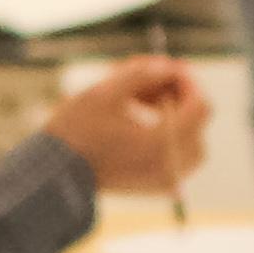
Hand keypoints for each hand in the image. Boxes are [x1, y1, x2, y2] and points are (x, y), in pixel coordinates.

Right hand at [46, 56, 209, 195]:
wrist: (54, 175)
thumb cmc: (75, 132)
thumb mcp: (105, 92)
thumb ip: (142, 73)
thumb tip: (169, 66)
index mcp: (161, 145)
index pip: (199, 106)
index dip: (187, 81)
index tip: (169, 67)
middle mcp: (170, 167)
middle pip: (197, 122)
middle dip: (176, 95)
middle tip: (149, 80)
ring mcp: (165, 180)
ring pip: (190, 140)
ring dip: (173, 114)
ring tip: (138, 100)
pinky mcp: (156, 186)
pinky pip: (177, 157)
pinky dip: (168, 135)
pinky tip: (138, 120)